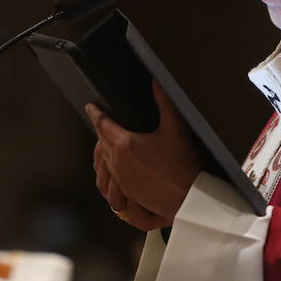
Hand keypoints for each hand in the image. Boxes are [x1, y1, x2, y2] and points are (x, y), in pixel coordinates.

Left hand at [88, 80, 201, 229]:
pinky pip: (107, 180)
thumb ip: (164, 101)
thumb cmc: (183, 166)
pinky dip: (106, 170)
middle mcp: (118, 163)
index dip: (96, 113)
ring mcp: (121, 180)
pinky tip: (111, 169)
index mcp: (125, 145)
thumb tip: (157, 83)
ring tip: (103, 144)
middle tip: (102, 122)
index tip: (90, 107)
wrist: (189, 197)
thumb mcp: (175, 127)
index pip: (103, 124)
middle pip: (101, 142)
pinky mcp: (127, 193)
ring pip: (102, 161)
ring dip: (101, 151)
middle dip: (100, 130)